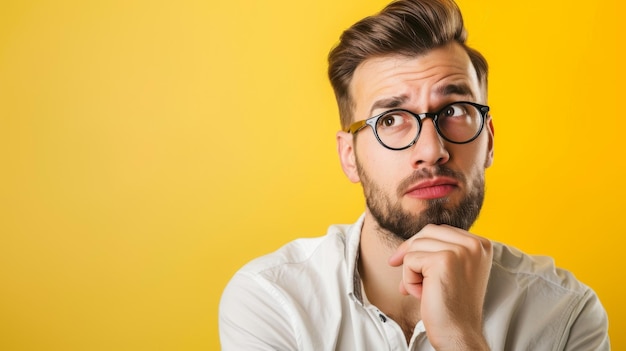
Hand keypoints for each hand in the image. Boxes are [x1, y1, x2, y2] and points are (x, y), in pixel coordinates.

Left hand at [388, 224, 491, 349]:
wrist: (459, 334)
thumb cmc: (452, 306)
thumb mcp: (453, 271)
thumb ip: (440, 251)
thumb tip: (405, 246)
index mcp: (481, 245)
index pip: (440, 230)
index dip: (419, 244)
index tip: (404, 260)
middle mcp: (474, 244)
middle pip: (427, 232)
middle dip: (409, 251)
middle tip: (398, 269)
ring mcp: (460, 251)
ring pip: (416, 246)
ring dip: (411, 271)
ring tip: (423, 291)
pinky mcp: (444, 260)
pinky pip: (410, 261)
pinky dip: (409, 280)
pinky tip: (422, 295)